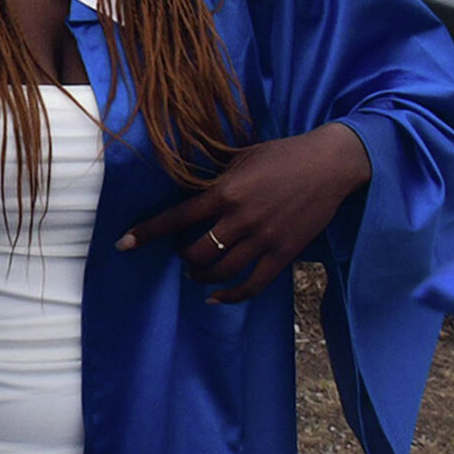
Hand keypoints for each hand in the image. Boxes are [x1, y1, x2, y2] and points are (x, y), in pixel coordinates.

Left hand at [116, 123, 370, 302]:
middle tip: (181, 253)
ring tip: (197, 274)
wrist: (330, 164)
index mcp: (225, 192)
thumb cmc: (282, 155)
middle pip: (196, 252)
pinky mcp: (284, 254)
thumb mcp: (240, 158)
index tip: (123, 244)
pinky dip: (231, 296)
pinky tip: (218, 298)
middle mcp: (240, 219)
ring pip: (220, 272)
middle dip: (182, 257)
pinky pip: (253, 285)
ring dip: (201, 277)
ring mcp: (263, 239)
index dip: (147, 233)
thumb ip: (215, 178)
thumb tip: (186, 186)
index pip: (176, 217)